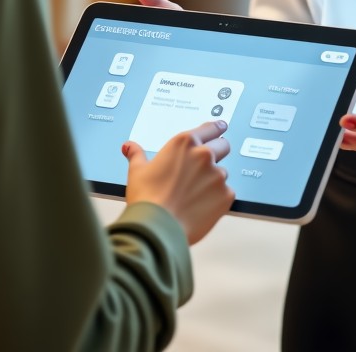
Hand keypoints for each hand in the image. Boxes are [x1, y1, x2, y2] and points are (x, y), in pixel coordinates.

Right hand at [123, 120, 233, 243]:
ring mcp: (217, 175)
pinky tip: (201, 206)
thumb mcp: (137, 171)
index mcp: (185, 143)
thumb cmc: (146, 198)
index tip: (221, 127)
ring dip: (213, 179)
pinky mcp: (226, 195)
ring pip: (222, 173)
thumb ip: (136, 154)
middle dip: (218, 152)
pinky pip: (226, 193)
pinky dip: (217, 199)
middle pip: (223, 146)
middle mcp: (204, 155)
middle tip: (204, 166)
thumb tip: (129, 146)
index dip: (216, 128)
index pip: (210, 128)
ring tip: (194, 194)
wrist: (157, 228)